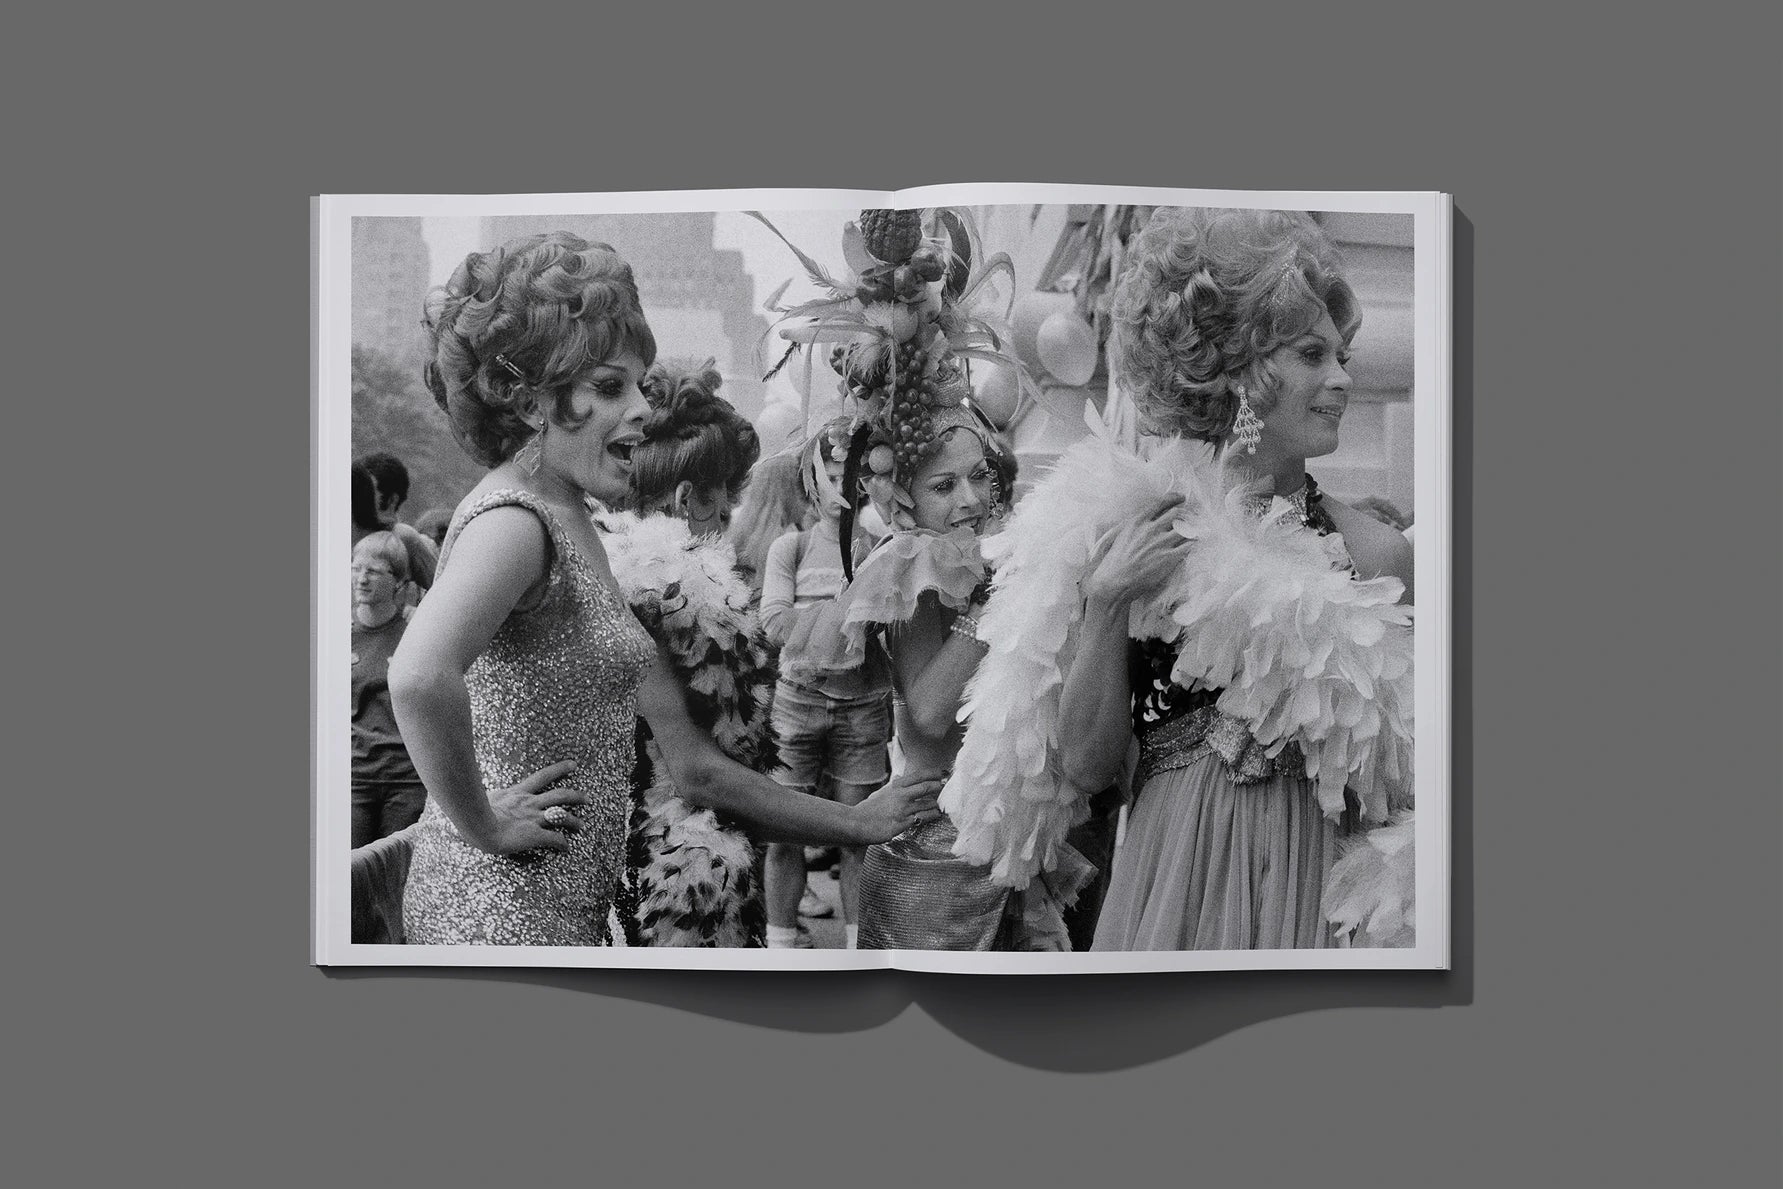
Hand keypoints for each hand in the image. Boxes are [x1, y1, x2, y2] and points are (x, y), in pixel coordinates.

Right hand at [477, 760, 587, 854]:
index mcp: (518, 793)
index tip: (573, 764)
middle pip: (559, 795)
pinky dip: (562, 843)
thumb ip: (488, 796)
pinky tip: (566, 848)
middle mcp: (530, 803)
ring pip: (562, 816)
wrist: (477, 826)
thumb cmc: (473, 813)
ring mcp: (534, 818)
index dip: (560, 769)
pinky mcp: (535, 834)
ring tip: (582, 825)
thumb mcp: (483, 798)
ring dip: (574, 821)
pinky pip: (554, 838)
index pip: (543, 776)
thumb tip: (476, 792)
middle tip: (587, 798)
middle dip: (575, 795)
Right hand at [850, 771, 945, 843]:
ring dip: (937, 804)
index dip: (934, 773)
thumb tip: (898, 778)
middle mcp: (900, 796)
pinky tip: (935, 815)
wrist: (857, 824)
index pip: (919, 775)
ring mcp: (902, 810)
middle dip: (939, 787)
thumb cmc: (868, 809)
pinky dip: (931, 816)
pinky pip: (922, 819)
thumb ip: (892, 786)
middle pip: (926, 788)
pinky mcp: (902, 824)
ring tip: (942, 804)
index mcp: (895, 786)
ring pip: (927, 805)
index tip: (944, 772)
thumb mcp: (880, 793)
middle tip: (947, 788)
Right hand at [1082, 494, 1191, 608]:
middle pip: (1176, 514)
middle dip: (1184, 515)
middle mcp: (1151, 529)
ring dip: (1190, 530)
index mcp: (1137, 521)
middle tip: (1189, 518)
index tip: (1181, 498)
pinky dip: (1192, 544)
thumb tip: (1147, 521)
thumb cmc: (1113, 561)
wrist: (1114, 581)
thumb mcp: (1121, 535)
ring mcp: (1161, 543)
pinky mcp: (1169, 558)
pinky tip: (1192, 545)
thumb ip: (1136, 525)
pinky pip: (1188, 546)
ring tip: (1193, 532)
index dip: (1174, 498)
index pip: (1161, 502)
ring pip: (1185, 529)